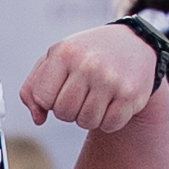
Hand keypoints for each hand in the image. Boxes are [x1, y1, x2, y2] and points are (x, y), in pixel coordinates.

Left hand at [23, 27, 156, 132]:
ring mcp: (111, 80)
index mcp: (65, 52)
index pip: (43, 98)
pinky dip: (109, 121)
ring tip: (97, 97)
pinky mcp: (130, 95)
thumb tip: (38, 119)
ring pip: (86, 122)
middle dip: (69, 111)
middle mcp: (88, 64)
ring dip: (89, 117)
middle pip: (64, 113)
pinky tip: (113, 103)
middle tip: (82, 95)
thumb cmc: (87, 55)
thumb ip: (34, 88)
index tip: (61, 89)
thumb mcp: (56, 58)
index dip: (50, 101)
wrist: (135, 42)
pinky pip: (109, 125)